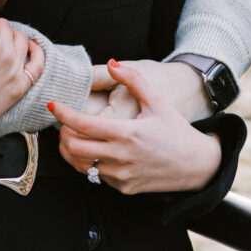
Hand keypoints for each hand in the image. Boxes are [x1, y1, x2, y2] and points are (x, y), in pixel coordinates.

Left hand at [49, 59, 221, 194]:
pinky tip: (97, 151)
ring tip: (74, 137)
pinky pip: (98, 177)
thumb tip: (112, 62)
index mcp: (126, 133)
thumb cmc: (175, 130)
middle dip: (63, 134)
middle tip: (64, 123)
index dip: (63, 113)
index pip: (83, 124)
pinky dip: (91, 164)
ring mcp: (121, 176)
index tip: (53, 104)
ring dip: (73, 151)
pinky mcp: (124, 189)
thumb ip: (133, 80)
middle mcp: (121, 157)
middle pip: (74, 148)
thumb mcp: (157, 101)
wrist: (197, 165)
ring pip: (82, 166)